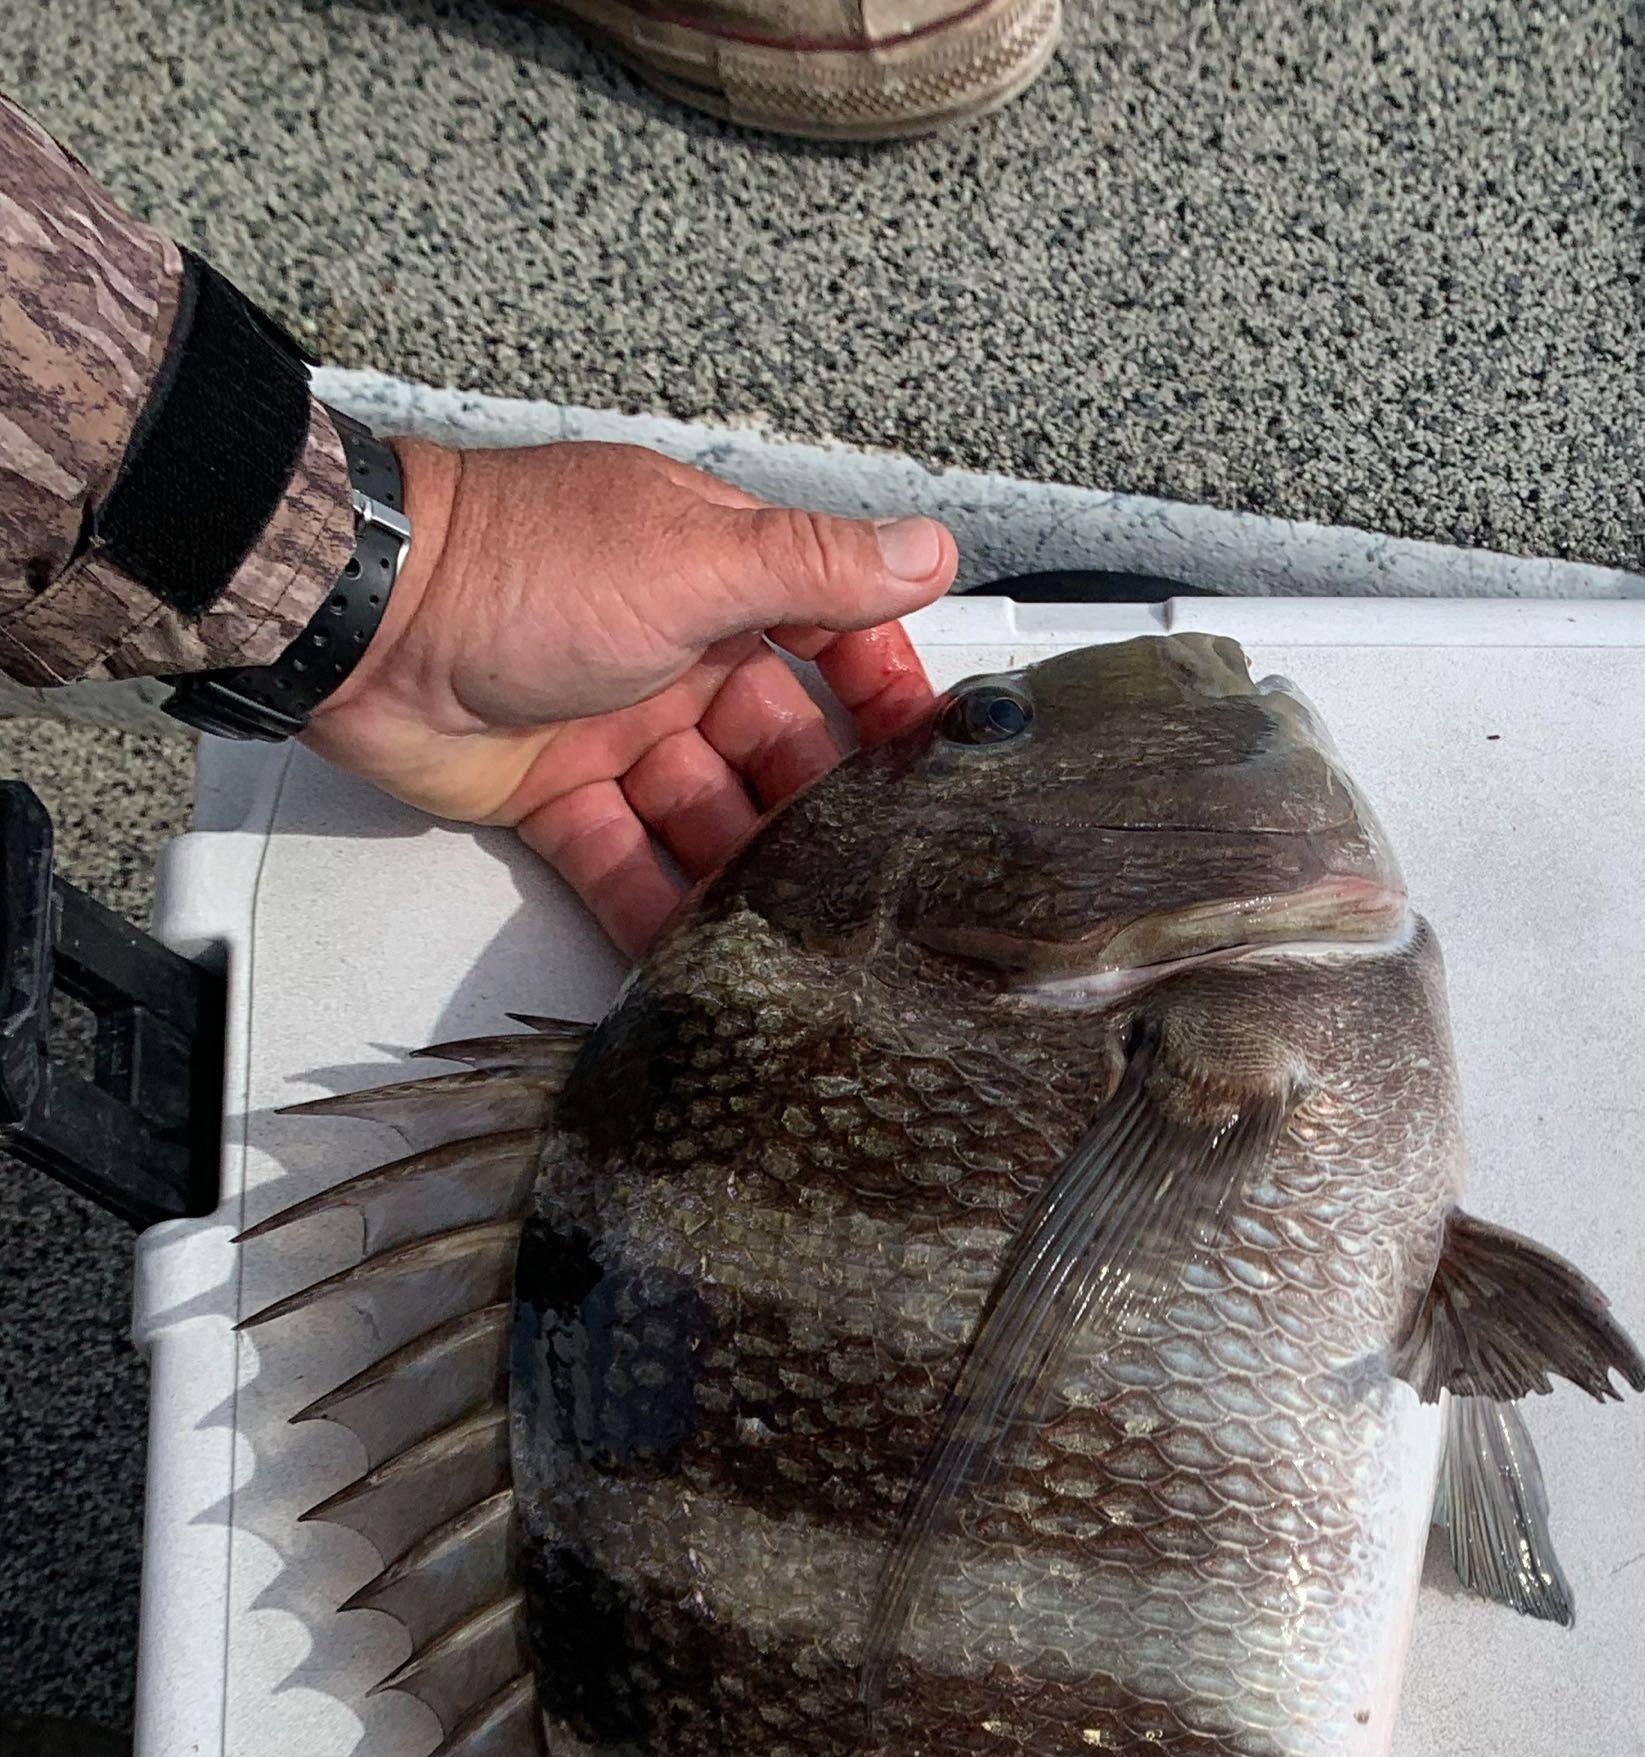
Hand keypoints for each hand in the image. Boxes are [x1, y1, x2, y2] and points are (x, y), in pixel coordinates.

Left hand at [303, 437, 954, 952]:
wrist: (365, 623)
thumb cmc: (527, 570)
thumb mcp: (692, 558)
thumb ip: (814, 568)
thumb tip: (930, 551)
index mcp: (712, 581)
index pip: (828, 638)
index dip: (879, 695)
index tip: (929, 758)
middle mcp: (673, 657)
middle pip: (773, 746)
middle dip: (814, 808)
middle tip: (867, 875)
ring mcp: (616, 731)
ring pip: (707, 815)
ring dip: (746, 872)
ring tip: (798, 935)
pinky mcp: (558, 798)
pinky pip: (626, 865)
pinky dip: (659, 913)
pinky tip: (706, 966)